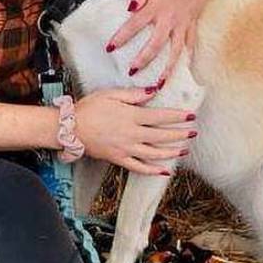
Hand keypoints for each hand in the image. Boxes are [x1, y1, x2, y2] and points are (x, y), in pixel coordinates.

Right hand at [74, 86, 196, 175]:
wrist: (70, 129)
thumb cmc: (89, 108)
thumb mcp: (110, 94)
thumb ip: (134, 94)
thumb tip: (153, 91)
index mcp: (131, 116)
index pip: (161, 117)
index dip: (178, 117)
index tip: (191, 116)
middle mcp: (132, 134)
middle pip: (161, 136)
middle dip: (180, 135)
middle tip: (193, 133)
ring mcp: (126, 149)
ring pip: (154, 154)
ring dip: (171, 153)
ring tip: (183, 150)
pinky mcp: (118, 159)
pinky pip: (139, 168)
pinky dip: (153, 171)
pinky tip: (164, 171)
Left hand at [105, 0, 217, 86]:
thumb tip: (131, 8)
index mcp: (157, 5)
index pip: (134, 25)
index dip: (121, 37)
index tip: (110, 48)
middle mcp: (170, 18)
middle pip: (155, 45)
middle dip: (143, 60)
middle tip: (132, 72)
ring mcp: (183, 23)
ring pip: (175, 51)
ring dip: (167, 68)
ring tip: (159, 83)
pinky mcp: (193, 23)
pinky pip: (191, 44)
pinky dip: (187, 58)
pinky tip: (183, 70)